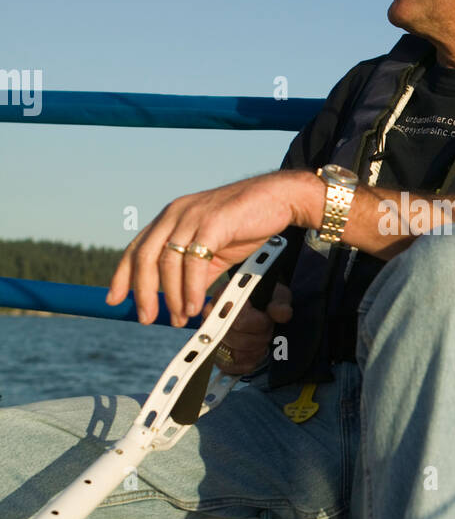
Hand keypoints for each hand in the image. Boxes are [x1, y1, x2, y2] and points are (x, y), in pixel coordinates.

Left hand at [106, 169, 318, 325]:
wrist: (276, 200)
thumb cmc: (244, 223)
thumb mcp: (213, 252)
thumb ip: (194, 274)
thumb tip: (179, 304)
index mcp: (170, 218)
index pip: (136, 249)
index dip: (122, 276)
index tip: (114, 300)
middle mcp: (175, 214)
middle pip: (144, 257)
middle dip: (142, 292)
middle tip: (147, 318)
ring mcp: (192, 216)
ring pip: (168, 262)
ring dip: (171, 296)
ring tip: (179, 317)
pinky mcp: (211, 223)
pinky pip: (194, 262)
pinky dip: (191, 289)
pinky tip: (194, 305)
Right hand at [202, 282, 292, 374]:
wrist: (259, 306)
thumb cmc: (265, 300)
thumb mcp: (277, 296)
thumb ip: (279, 304)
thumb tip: (281, 313)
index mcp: (224, 296)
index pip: (241, 321)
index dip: (260, 325)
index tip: (267, 320)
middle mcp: (211, 315)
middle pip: (238, 340)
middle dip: (259, 338)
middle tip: (266, 330)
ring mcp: (209, 335)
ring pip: (236, 355)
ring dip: (255, 350)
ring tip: (260, 338)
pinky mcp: (214, 352)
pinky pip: (231, 366)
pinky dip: (248, 361)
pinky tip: (254, 351)